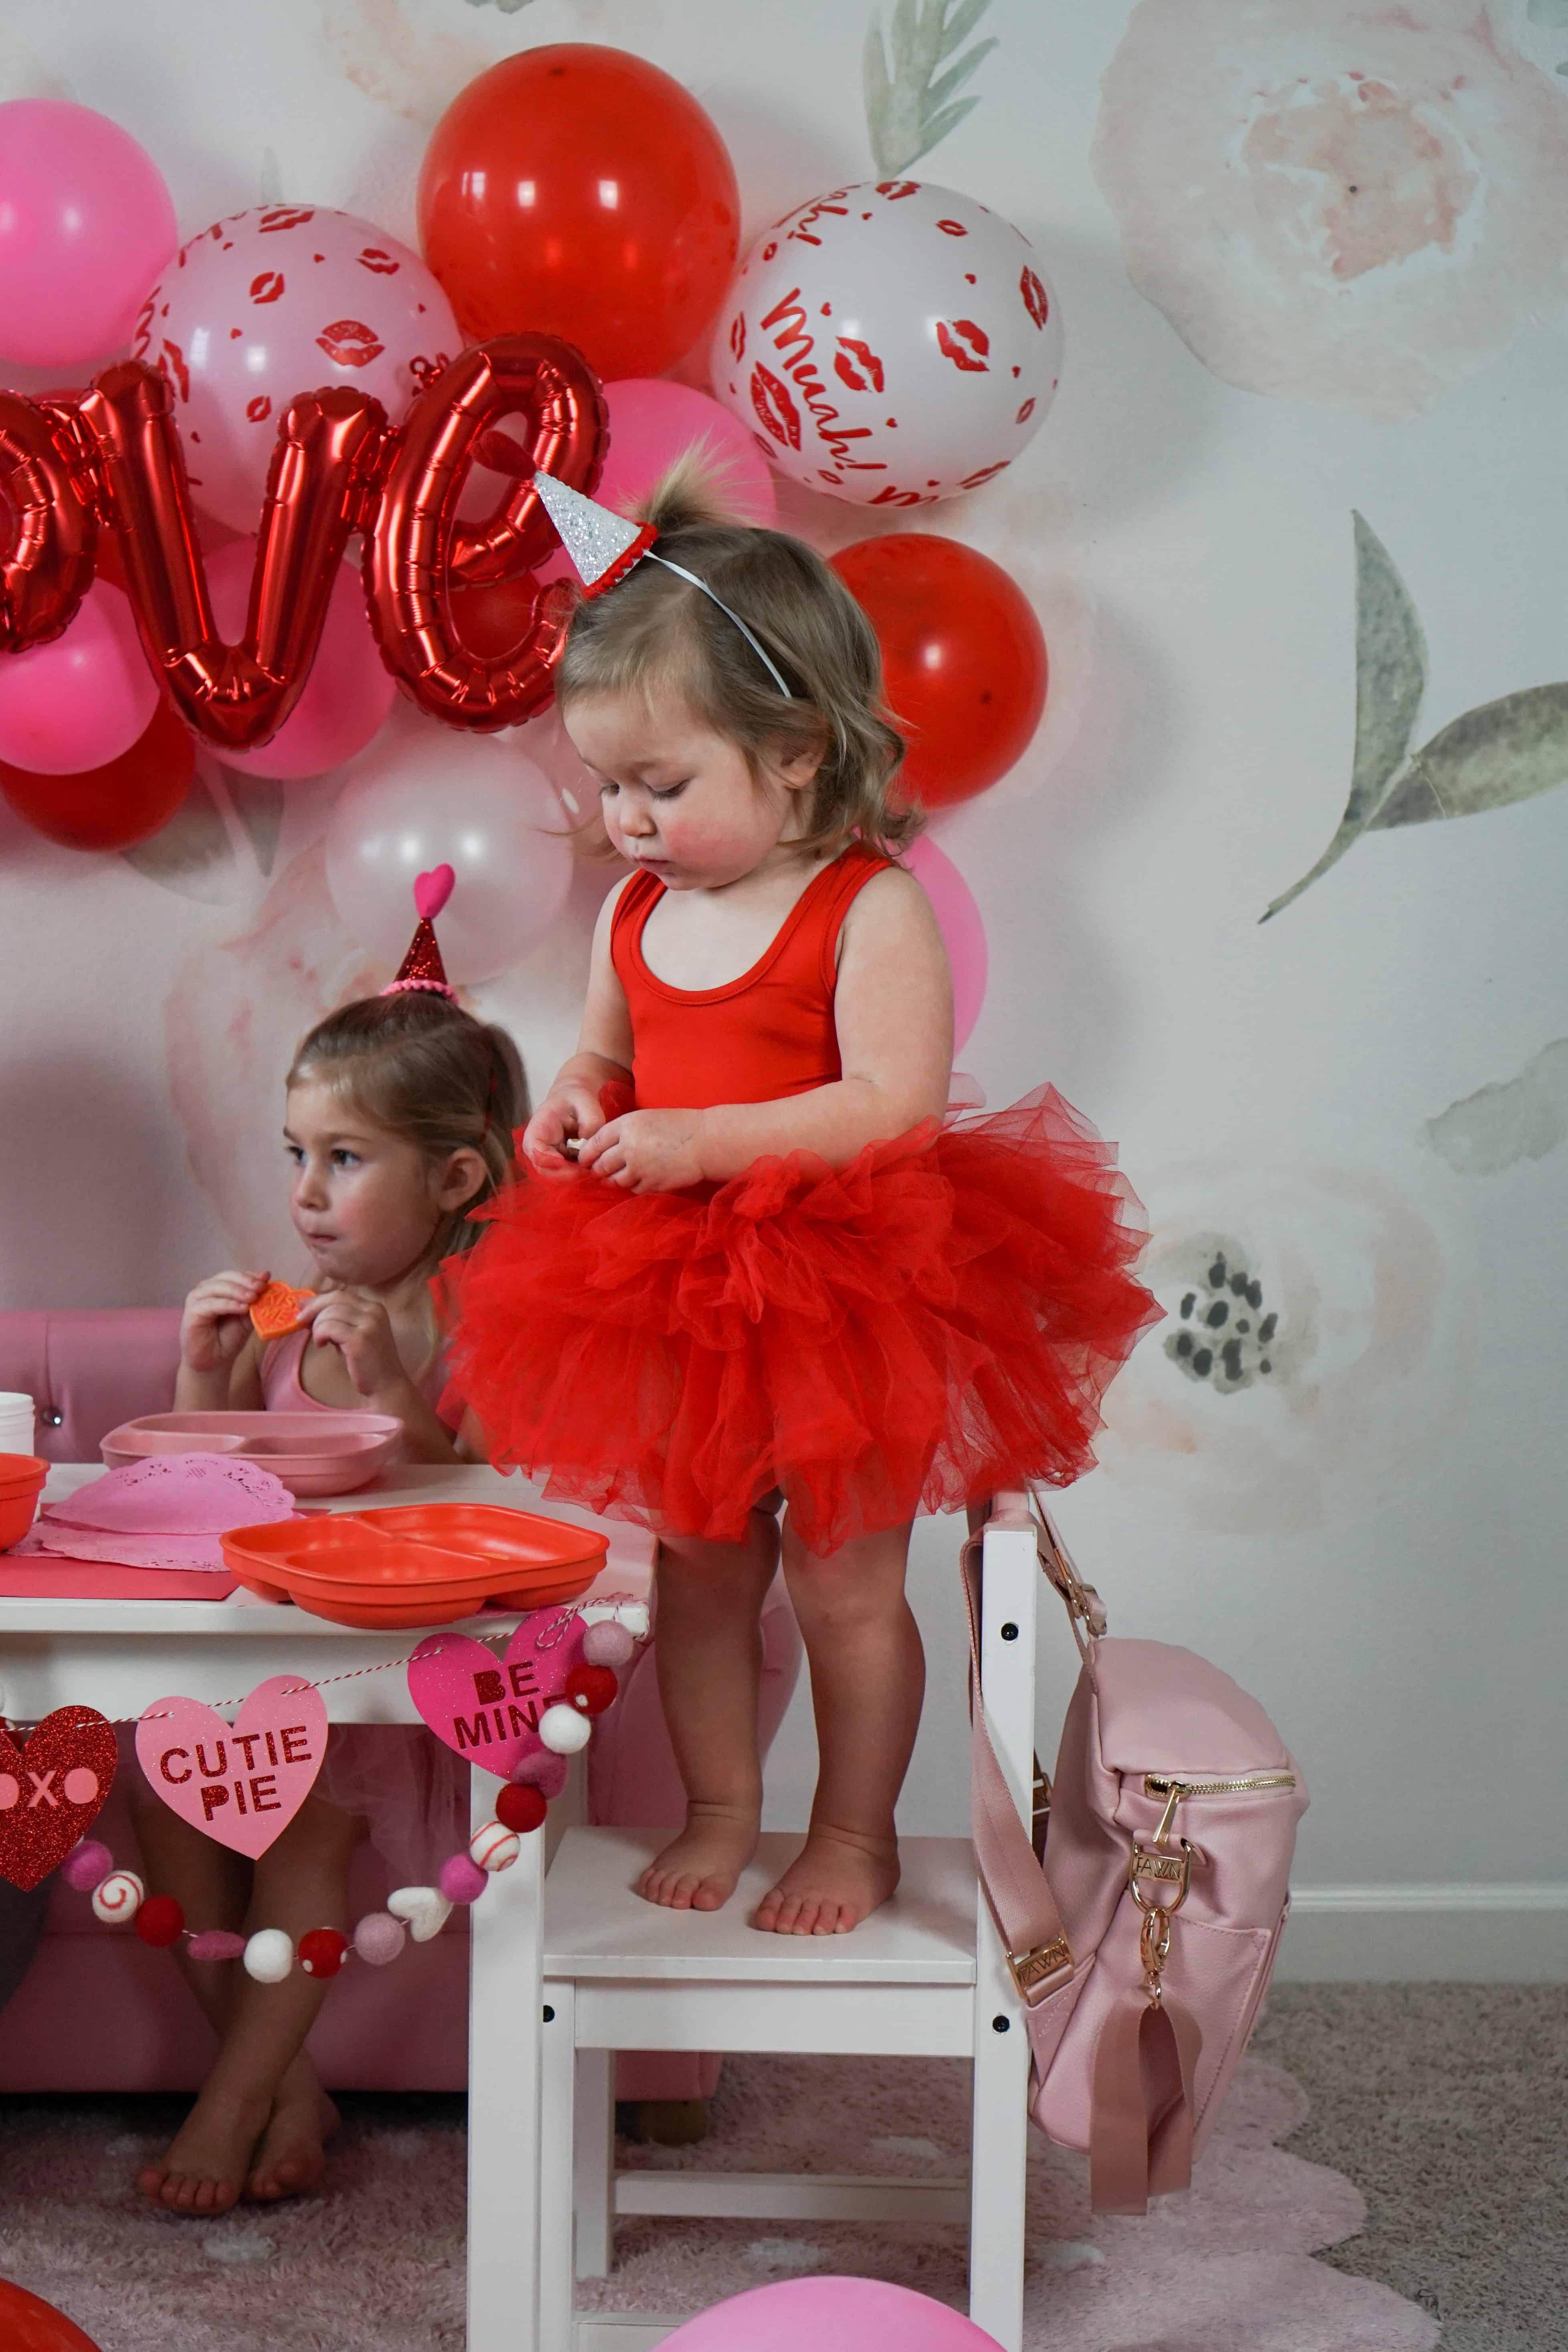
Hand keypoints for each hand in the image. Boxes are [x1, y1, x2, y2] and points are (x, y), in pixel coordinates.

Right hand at [180, 1271, 267, 1373]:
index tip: (266, 1278)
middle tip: (261, 1287)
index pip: (236, 1276)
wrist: (214, 1362)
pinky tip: (242, 1308)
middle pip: (227, 1277)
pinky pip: (212, 1304)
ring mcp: (197, 1299)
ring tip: (253, 1297)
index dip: (251, 1276)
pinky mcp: (192, 1312)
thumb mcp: (246, 1318)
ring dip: (238, 1291)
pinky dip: (228, 1304)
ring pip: (218, 1288)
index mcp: (220, 1287)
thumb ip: (254, 1301)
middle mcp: (206, 1289)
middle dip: (246, 1281)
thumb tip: (266, 1279)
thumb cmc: (228, 1338)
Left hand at [300, 1290, 407, 1403]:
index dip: (318, 1299)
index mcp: (374, 1307)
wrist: (386, 1385)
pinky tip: (322, 1345)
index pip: (340, 1294)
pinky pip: (329, 1327)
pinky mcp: (360, 1339)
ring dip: (317, 1326)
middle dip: (313, 1308)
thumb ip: (334, 1320)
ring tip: (320, 1341)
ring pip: (330, 1313)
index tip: (302, 1307)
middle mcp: (374, 1311)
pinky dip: (320, 1335)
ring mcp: (368, 1324)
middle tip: (300, 1321)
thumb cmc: (366, 1362)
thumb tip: (305, 1306)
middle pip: (335, 1298)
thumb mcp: (350, 1334)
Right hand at [523, 1080, 607, 1176]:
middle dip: (564, 1174)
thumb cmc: (577, 1098)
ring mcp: (547, 1154)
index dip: (551, 1162)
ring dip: (572, 1176)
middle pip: (543, 1169)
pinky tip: (591, 1167)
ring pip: (554, 1174)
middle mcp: (538, 1145)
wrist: (574, 1099)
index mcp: (539, 1128)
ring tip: (591, 1170)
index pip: (536, 1151)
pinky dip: (577, 1173)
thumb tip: (589, 1142)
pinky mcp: (558, 1160)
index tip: (572, 1167)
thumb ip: (590, 1121)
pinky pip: (565, 1172)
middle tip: (587, 1173)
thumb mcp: (586, 1102)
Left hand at [578, 1109, 705, 1193]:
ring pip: (615, 1181)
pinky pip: (633, 1190)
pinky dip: (634, 1186)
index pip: (595, 1142)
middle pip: (601, 1165)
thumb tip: (605, 1148)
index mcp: (627, 1125)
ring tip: (622, 1176)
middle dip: (598, 1170)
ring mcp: (640, 1168)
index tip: (584, 1159)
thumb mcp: (647, 1118)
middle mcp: (629, 1147)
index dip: (586, 1153)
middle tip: (599, 1171)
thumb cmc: (680, 1126)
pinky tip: (642, 1179)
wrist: (706, 1142)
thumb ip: (625, 1131)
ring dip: (615, 1180)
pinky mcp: (652, 1184)